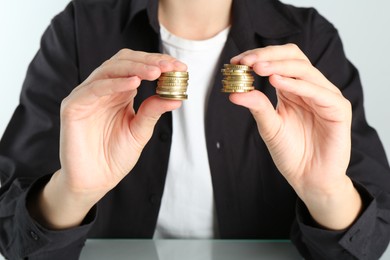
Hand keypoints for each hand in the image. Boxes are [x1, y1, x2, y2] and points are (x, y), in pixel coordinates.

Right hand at [31, 49, 185, 228]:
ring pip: (109, 70)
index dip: (157, 62)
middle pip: (124, 62)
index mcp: (119, 92)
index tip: (180, 66)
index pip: (137, 67)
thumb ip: (153, 111)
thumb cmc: (115, 156)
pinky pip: (94, 89)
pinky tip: (134, 83)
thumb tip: (176, 97)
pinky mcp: (73, 106)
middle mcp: (103, 89)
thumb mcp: (140, 131)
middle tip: (169, 66)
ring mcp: (86, 95)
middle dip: (149, 61)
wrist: (95, 180)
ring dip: (135, 68)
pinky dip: (115, 84)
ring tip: (156, 72)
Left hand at [230, 44, 361, 229]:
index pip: (279, 60)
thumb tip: (235, 93)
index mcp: (293, 89)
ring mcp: (326, 96)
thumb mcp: (269, 127)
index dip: (259, 56)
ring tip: (257, 68)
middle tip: (246, 61)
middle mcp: (310, 88)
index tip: (236, 61)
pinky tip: (277, 82)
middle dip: (268, 55)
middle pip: (294, 57)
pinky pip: (319, 92)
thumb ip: (257, 107)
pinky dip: (297, 84)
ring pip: (305, 69)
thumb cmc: (291, 152)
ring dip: (279, 66)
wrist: (309, 178)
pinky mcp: (338, 110)